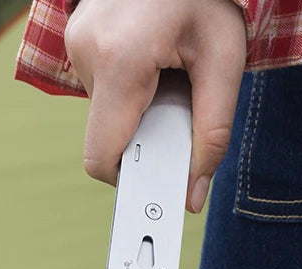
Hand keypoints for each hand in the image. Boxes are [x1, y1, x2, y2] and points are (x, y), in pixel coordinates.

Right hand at [65, 0, 246, 212]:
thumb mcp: (225, 62)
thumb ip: (211, 135)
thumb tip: (192, 196)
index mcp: (120, 60)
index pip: (102, 157)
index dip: (129, 180)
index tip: (155, 184)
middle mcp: (87, 51)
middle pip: (106, 137)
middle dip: (143, 136)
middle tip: (175, 104)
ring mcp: (76, 41)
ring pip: (104, 114)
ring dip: (137, 109)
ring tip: (165, 72)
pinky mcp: (77, 37)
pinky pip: (101, 90)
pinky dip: (128, 91)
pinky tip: (151, 60)